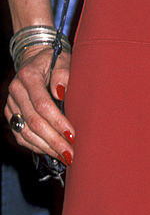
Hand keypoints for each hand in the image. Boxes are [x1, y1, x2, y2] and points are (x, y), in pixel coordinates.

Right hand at [5, 46, 73, 164]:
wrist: (34, 58)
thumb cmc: (54, 59)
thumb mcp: (63, 59)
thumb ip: (63, 73)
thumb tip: (61, 93)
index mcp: (28, 76)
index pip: (42, 104)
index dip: (57, 121)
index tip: (72, 134)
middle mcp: (16, 91)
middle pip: (33, 122)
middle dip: (53, 140)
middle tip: (71, 153)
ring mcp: (11, 104)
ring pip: (25, 132)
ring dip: (45, 147)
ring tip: (64, 156)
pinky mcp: (11, 114)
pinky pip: (20, 135)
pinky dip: (36, 146)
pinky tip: (51, 152)